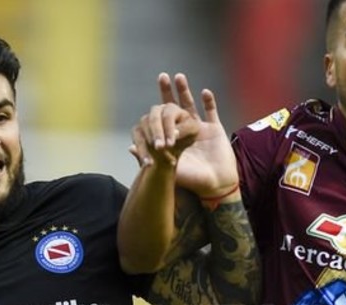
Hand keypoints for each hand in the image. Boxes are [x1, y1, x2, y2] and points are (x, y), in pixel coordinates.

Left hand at [139, 72, 237, 198]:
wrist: (215, 187)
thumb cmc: (191, 181)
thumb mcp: (168, 169)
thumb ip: (150, 156)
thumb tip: (129, 147)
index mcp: (173, 138)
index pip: (162, 122)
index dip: (157, 116)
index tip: (151, 109)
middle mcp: (185, 130)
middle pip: (175, 108)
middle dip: (168, 93)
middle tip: (162, 77)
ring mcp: (201, 128)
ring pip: (192, 106)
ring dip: (185, 92)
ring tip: (179, 77)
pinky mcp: (216, 130)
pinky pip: (212, 113)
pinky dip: (209, 102)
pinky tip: (205, 92)